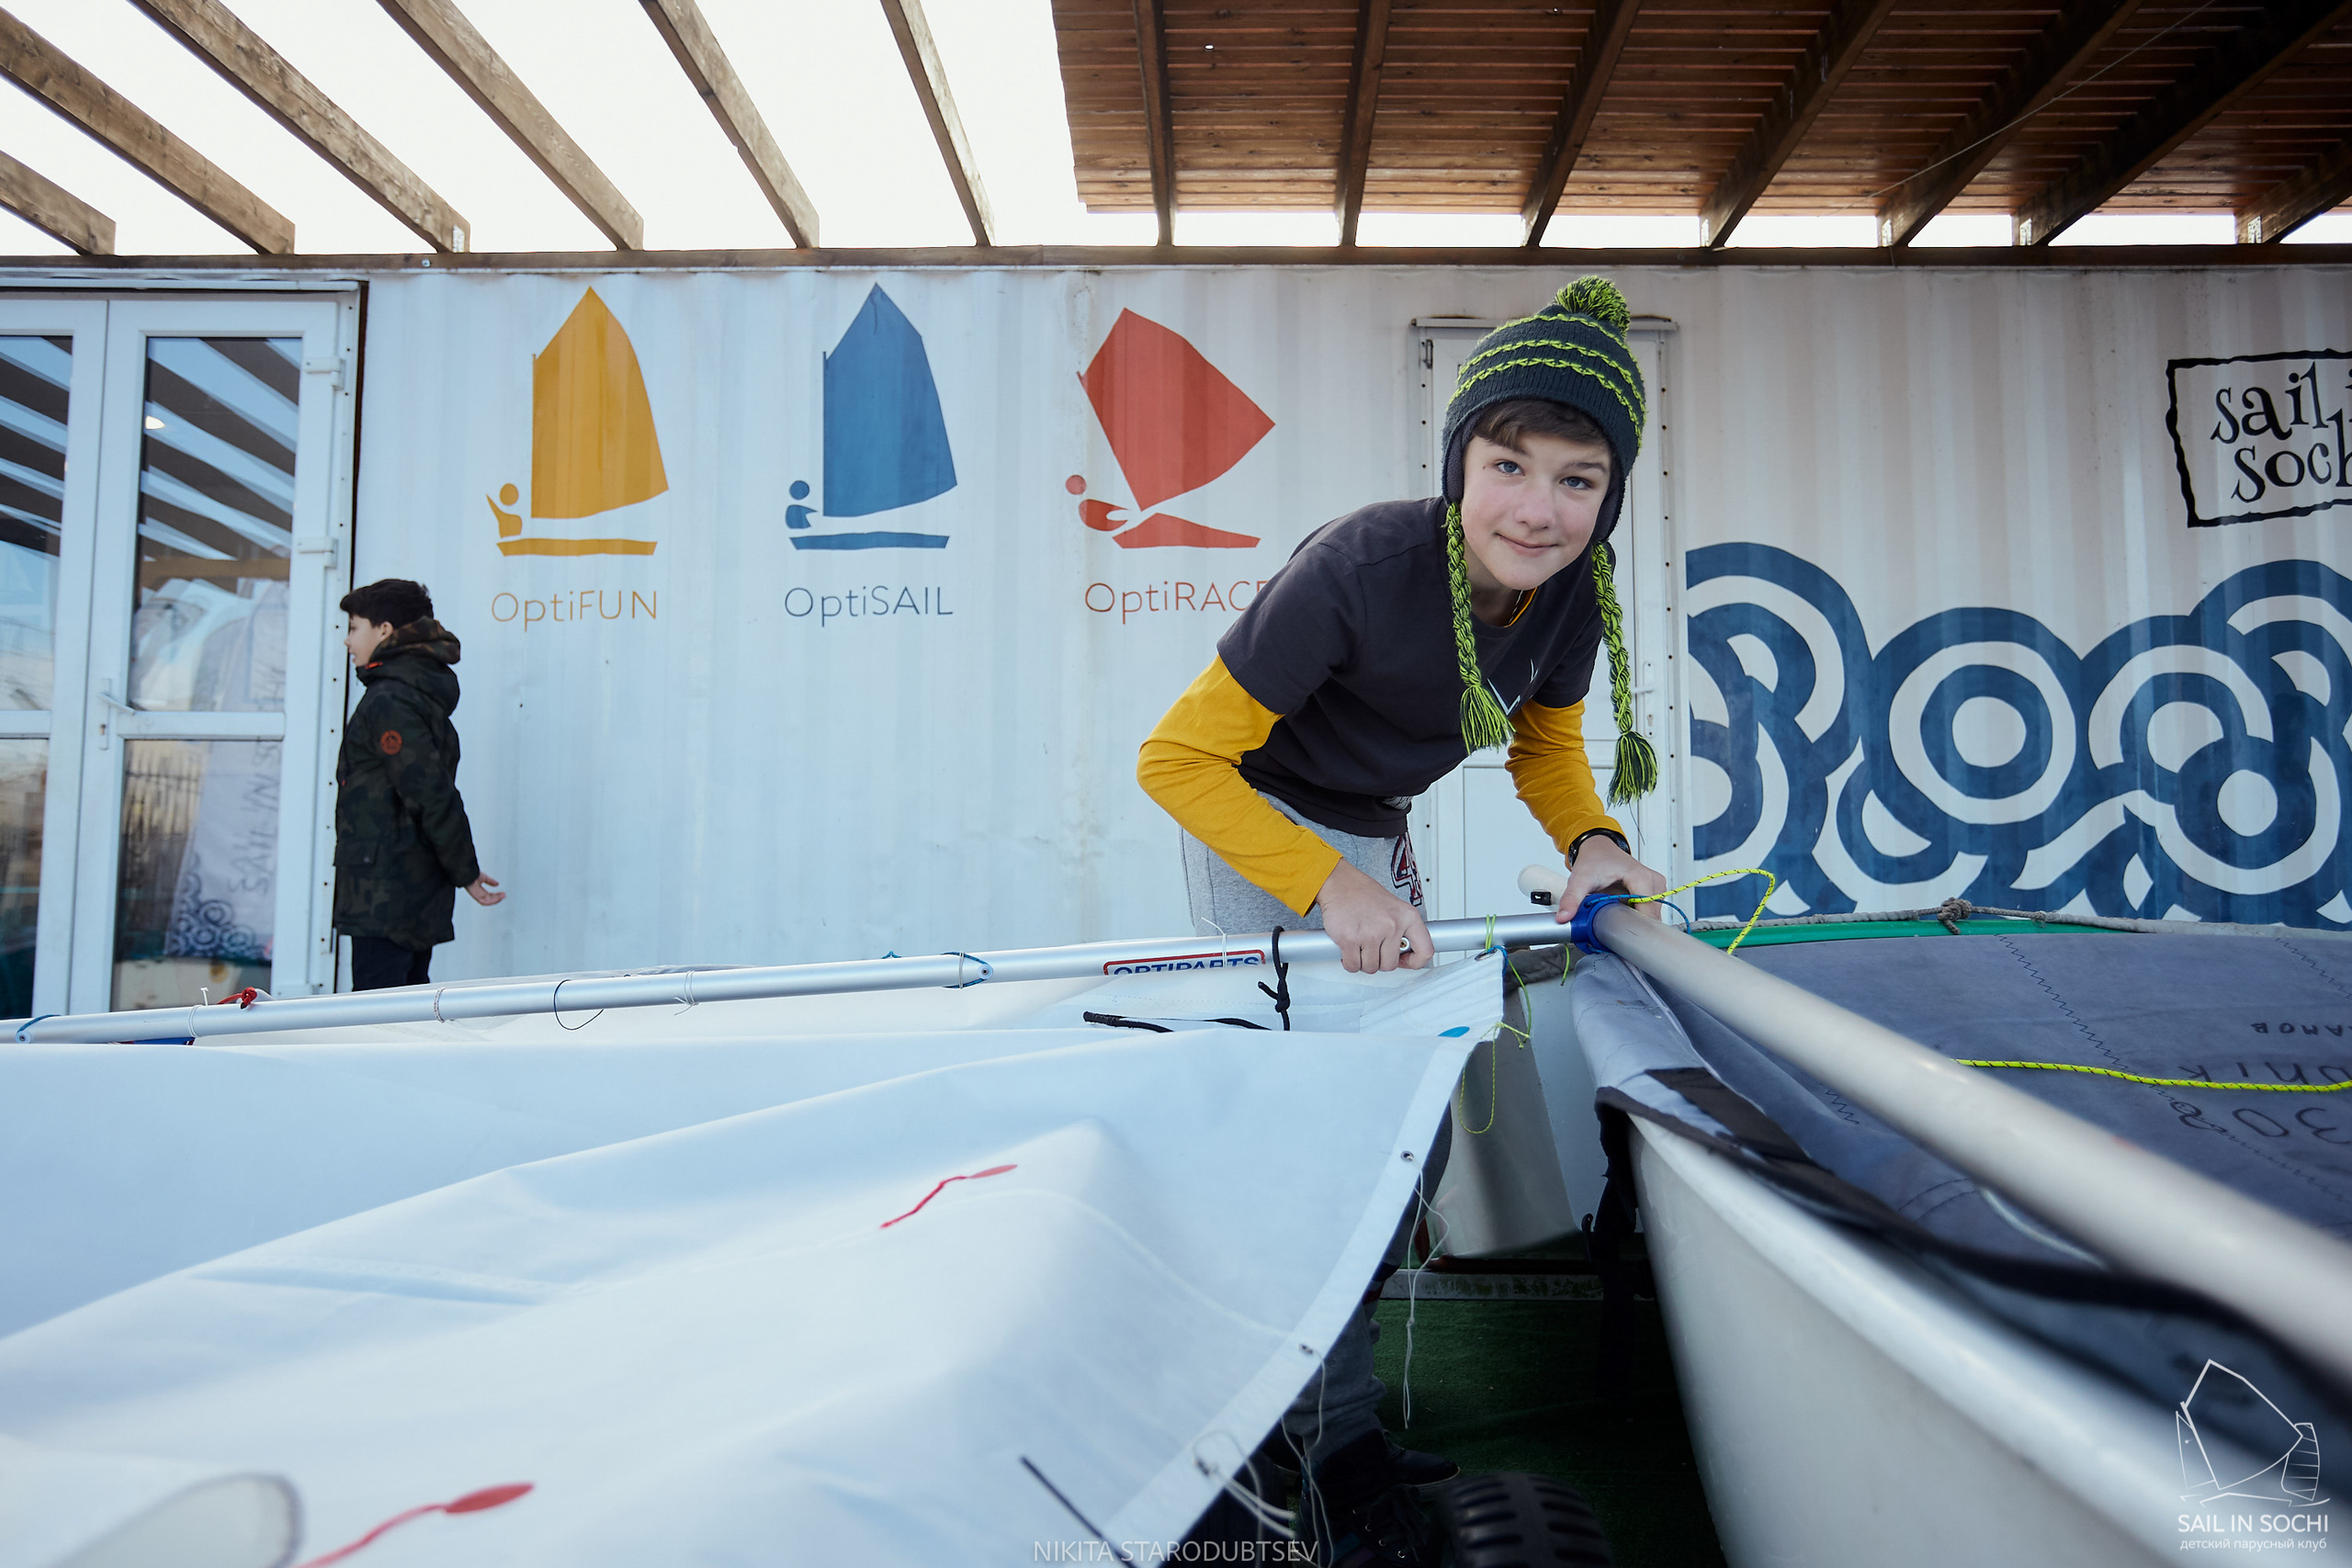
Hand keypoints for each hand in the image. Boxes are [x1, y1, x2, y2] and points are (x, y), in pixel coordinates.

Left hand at [466, 874, 504, 906]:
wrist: (467, 873)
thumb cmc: (472, 874)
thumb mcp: (484, 877)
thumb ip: (490, 881)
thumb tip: (497, 884)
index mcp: (479, 890)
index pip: (489, 896)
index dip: (496, 895)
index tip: (502, 893)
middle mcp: (478, 894)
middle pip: (489, 899)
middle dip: (497, 898)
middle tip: (504, 895)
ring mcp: (476, 896)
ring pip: (488, 901)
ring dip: (496, 900)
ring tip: (503, 896)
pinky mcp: (476, 897)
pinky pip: (485, 902)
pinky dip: (492, 901)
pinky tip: (498, 897)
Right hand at [1314, 858, 1432, 973]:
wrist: (1339, 882)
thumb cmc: (1363, 894)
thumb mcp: (1394, 907)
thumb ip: (1402, 929)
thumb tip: (1405, 953)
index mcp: (1407, 916)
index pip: (1425, 950)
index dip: (1414, 961)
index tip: (1404, 960)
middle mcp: (1391, 925)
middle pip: (1390, 964)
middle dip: (1379, 961)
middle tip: (1372, 950)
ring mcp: (1370, 933)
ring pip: (1371, 967)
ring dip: (1363, 962)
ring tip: (1360, 947)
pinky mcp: (1350, 939)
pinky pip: (1353, 965)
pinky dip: (1349, 962)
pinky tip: (1349, 950)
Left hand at [1554, 838, 1666, 924]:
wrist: (1598, 849)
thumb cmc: (1594, 861)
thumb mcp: (1580, 879)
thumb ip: (1572, 899)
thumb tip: (1564, 918)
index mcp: (1640, 877)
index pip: (1648, 913)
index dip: (1636, 928)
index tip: (1622, 939)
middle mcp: (1653, 882)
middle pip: (1652, 917)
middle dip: (1634, 926)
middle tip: (1614, 929)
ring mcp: (1656, 887)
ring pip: (1652, 916)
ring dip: (1636, 922)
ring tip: (1617, 919)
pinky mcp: (1654, 892)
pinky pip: (1650, 912)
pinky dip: (1637, 917)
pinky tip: (1624, 915)